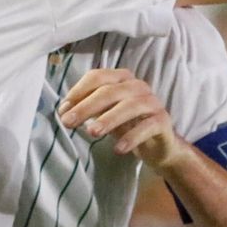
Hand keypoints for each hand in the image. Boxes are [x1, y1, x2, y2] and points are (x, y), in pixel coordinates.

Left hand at [57, 68, 187, 166]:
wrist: (157, 146)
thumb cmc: (127, 125)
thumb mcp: (105, 115)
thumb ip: (87, 109)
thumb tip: (63, 111)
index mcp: (121, 79)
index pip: (97, 77)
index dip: (78, 91)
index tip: (63, 110)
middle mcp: (138, 86)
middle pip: (110, 91)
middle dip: (86, 107)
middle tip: (68, 123)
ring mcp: (152, 102)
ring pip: (129, 106)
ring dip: (108, 119)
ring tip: (92, 132)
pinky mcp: (163, 121)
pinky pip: (147, 127)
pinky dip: (131, 138)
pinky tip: (119, 149)